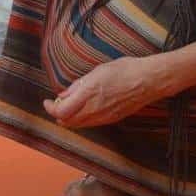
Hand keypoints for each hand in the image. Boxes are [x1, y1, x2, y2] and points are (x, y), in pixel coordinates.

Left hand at [42, 56, 167, 127]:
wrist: (149, 80)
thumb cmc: (124, 70)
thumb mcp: (97, 71)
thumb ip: (78, 85)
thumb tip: (63, 94)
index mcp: (88, 93)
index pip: (61, 111)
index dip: (50, 109)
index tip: (47, 102)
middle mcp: (94, 108)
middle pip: (67, 122)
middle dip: (58, 115)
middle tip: (56, 104)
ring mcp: (104, 116)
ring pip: (79, 125)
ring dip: (70, 118)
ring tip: (70, 105)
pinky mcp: (112, 119)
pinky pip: (91, 124)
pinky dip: (82, 119)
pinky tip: (85, 108)